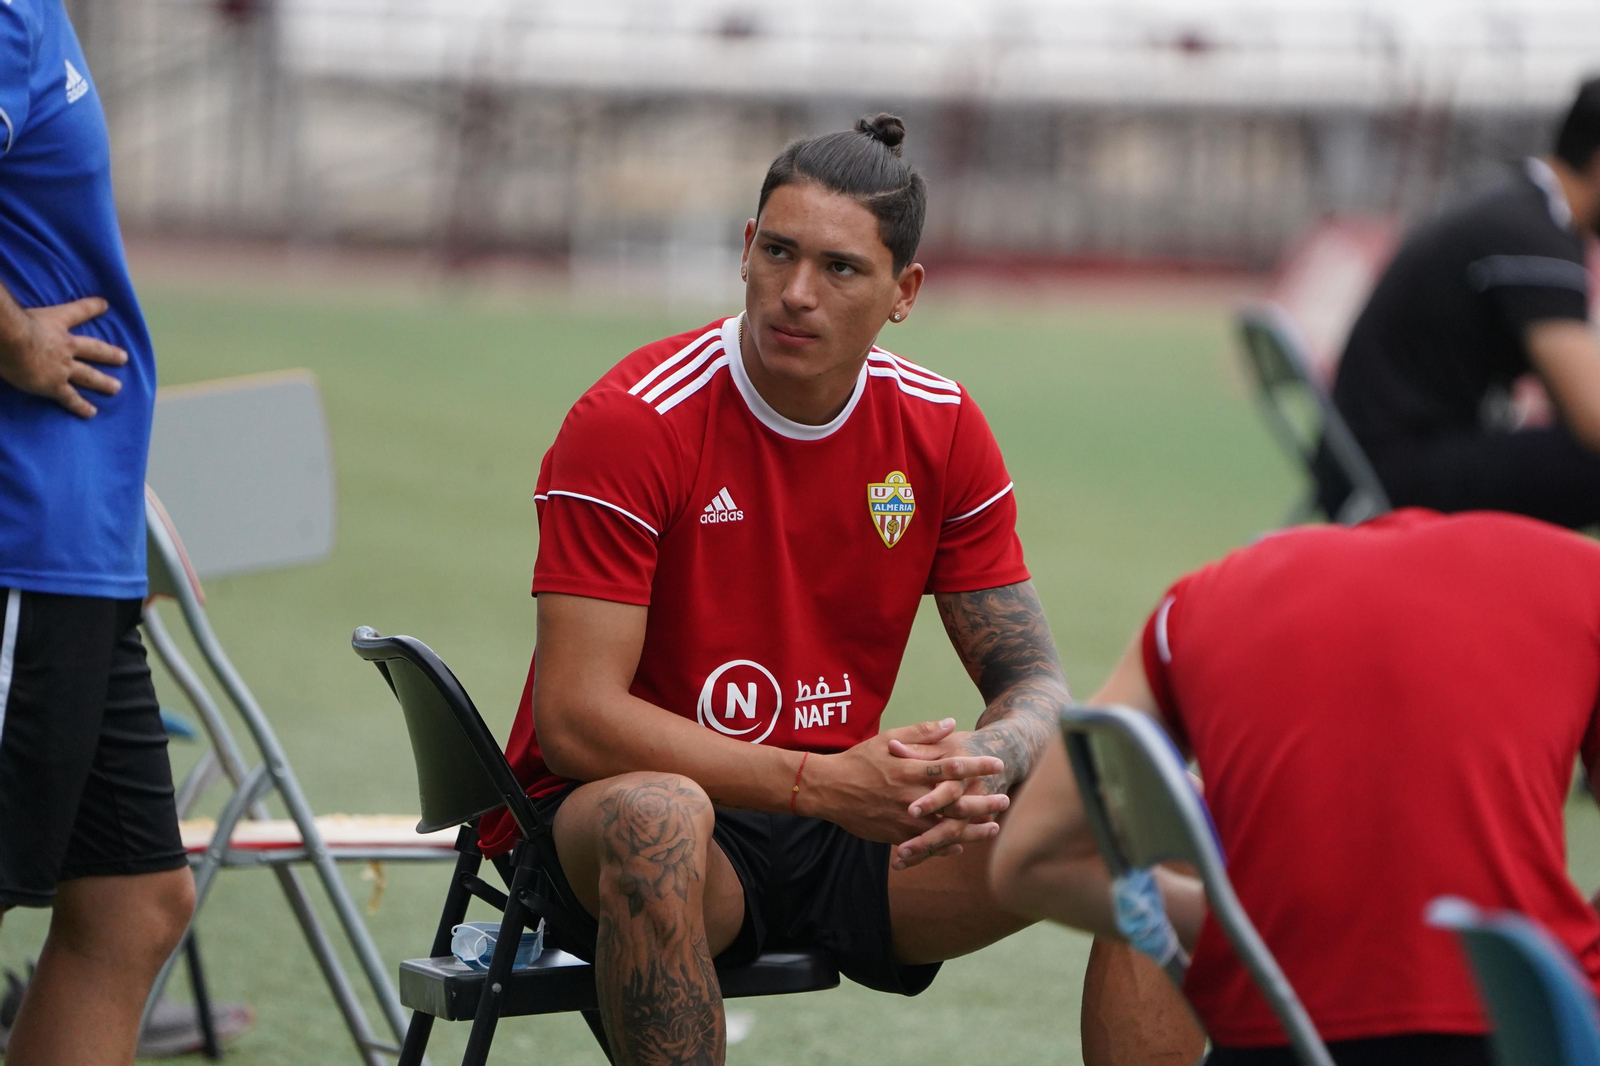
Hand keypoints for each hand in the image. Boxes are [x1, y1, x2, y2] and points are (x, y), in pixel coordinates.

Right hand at [0, 297, 126, 417]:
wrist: (10, 339)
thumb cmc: (8, 322)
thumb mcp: (18, 311)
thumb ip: (19, 312)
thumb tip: (6, 308)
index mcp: (56, 322)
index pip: (78, 311)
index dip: (92, 307)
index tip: (105, 304)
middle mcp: (65, 345)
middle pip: (93, 348)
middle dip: (109, 353)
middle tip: (124, 358)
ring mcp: (63, 366)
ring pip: (89, 375)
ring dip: (103, 382)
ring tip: (117, 388)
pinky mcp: (55, 385)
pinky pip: (71, 398)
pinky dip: (81, 406)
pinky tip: (91, 412)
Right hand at [800, 718, 1004, 849]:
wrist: (829, 790)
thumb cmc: (859, 760)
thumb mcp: (888, 738)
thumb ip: (921, 733)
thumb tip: (951, 723)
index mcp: (910, 770)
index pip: (950, 767)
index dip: (976, 765)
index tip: (998, 763)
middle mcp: (910, 796)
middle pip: (954, 802)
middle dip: (982, 803)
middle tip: (1005, 799)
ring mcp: (903, 819)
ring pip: (944, 828)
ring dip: (971, 830)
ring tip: (992, 828)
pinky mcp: (896, 835)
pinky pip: (926, 844)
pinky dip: (946, 846)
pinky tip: (962, 845)